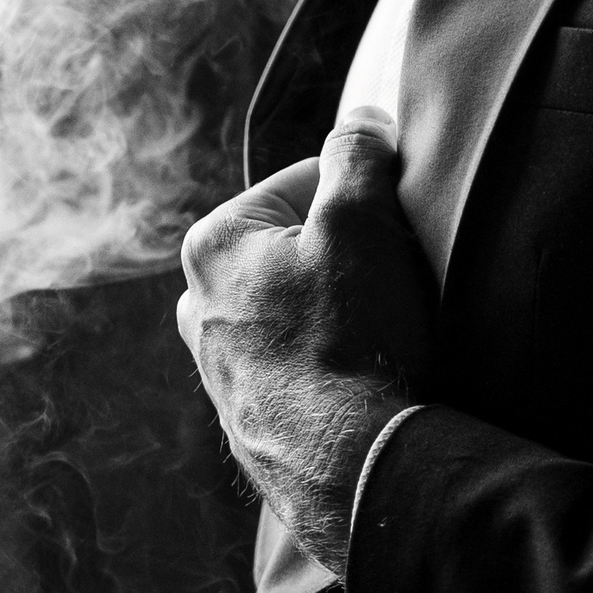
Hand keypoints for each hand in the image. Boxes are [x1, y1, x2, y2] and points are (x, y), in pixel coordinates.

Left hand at [176, 105, 435, 575]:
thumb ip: (357, 154)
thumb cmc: (350, 337)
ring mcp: (220, 371)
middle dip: (346, 258)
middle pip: (299, 247)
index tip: (392, 236)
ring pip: (300, 308)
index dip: (363, 201)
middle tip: (388, 286)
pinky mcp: (250, 421)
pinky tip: (366, 378)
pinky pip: (301, 366)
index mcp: (212, 245)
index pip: (305, 183)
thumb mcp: (361, 219)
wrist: (350, 469)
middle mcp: (200, 307)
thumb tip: (359, 122)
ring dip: (341, 312)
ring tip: (380, 336)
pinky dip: (334, 364)